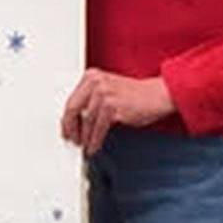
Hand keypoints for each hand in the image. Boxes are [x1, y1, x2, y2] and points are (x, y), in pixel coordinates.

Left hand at [60, 70, 175, 154]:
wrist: (157, 95)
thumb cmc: (134, 95)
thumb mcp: (107, 90)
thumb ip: (90, 99)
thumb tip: (73, 120)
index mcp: (91, 76)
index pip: (71, 99)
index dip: (66, 118)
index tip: (65, 128)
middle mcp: (96, 82)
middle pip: (73, 108)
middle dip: (70, 128)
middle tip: (70, 139)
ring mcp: (104, 94)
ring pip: (86, 121)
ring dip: (84, 137)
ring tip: (84, 145)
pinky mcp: (113, 107)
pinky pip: (98, 128)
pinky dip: (94, 140)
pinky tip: (93, 146)